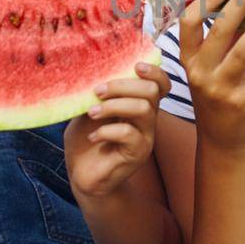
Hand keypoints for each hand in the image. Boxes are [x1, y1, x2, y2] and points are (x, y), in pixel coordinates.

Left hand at [66, 61, 171, 197]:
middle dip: (122, 85)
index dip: (154, 72)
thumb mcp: (87, 110)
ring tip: (92, 113)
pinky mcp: (137, 154)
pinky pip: (129, 134)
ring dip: (113, 106)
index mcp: (138, 104)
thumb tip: (89, 71)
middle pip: (151, 91)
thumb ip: (95, 94)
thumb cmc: (85, 141)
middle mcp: (147, 120)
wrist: (83, 176)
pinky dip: (107, 130)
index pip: (161, 84)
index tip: (134, 67)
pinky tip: (93, 137)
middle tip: (98, 91)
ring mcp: (145, 137)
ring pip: (143, 109)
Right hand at [180, 0, 244, 150]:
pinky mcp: (244, 102)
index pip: (188, 23)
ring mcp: (222, 89)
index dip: (208, 0)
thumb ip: (223, 39)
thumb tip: (241, 0)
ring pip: (243, 51)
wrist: (222, 142)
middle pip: (219, 31)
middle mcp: (201, 74)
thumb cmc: (217, 96)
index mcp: (189, 60)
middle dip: (238, 3)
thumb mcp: (211, 68)